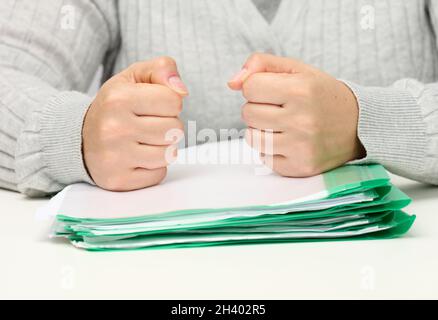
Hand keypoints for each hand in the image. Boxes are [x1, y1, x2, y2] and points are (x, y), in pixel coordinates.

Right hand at [83, 57, 187, 190]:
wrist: (80, 139)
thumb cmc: (115, 107)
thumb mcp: (133, 77)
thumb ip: (162, 69)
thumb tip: (182, 90)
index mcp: (119, 98)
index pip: (175, 101)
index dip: (169, 102)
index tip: (152, 105)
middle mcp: (114, 128)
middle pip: (175, 128)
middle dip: (167, 125)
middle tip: (146, 124)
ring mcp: (115, 157)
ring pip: (169, 153)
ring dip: (162, 147)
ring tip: (143, 140)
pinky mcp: (119, 180)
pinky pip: (159, 174)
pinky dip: (153, 167)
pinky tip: (137, 157)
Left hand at [228, 53, 364, 176]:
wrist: (360, 125)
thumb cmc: (322, 94)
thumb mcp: (297, 70)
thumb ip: (260, 65)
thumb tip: (231, 83)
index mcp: (301, 90)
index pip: (249, 88)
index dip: (257, 87)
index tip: (274, 91)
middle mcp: (301, 120)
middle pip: (247, 113)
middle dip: (259, 108)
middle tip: (281, 108)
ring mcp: (301, 147)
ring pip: (251, 138)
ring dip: (262, 130)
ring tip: (284, 125)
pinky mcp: (300, 167)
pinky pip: (264, 158)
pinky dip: (272, 150)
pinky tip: (290, 142)